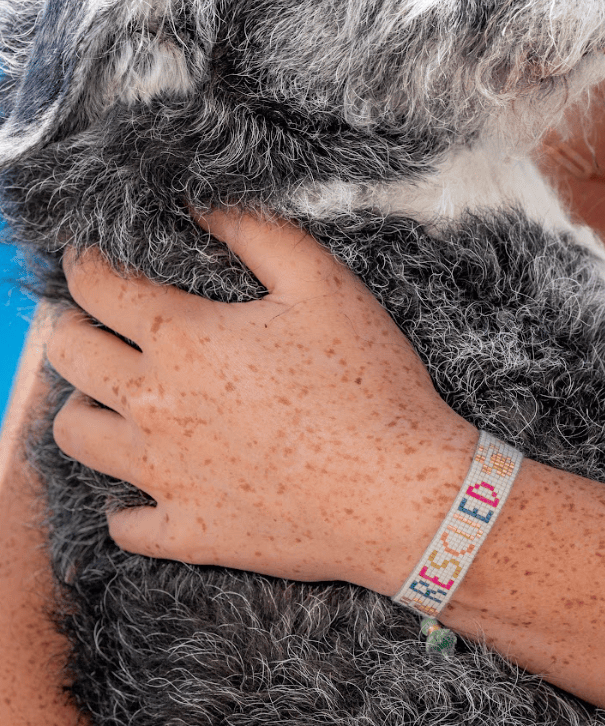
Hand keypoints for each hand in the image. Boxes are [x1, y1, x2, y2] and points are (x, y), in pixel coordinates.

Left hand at [48, 210, 477, 590]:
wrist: (401, 491)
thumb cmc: (370, 382)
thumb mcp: (324, 284)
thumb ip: (258, 233)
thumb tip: (204, 206)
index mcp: (184, 340)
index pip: (96, 286)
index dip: (88, 262)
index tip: (96, 258)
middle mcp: (155, 406)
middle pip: (69, 355)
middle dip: (74, 324)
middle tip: (103, 320)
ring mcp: (164, 476)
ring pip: (75, 435)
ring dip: (86, 403)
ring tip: (119, 394)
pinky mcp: (186, 533)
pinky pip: (123, 521)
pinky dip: (129, 497)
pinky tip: (158, 478)